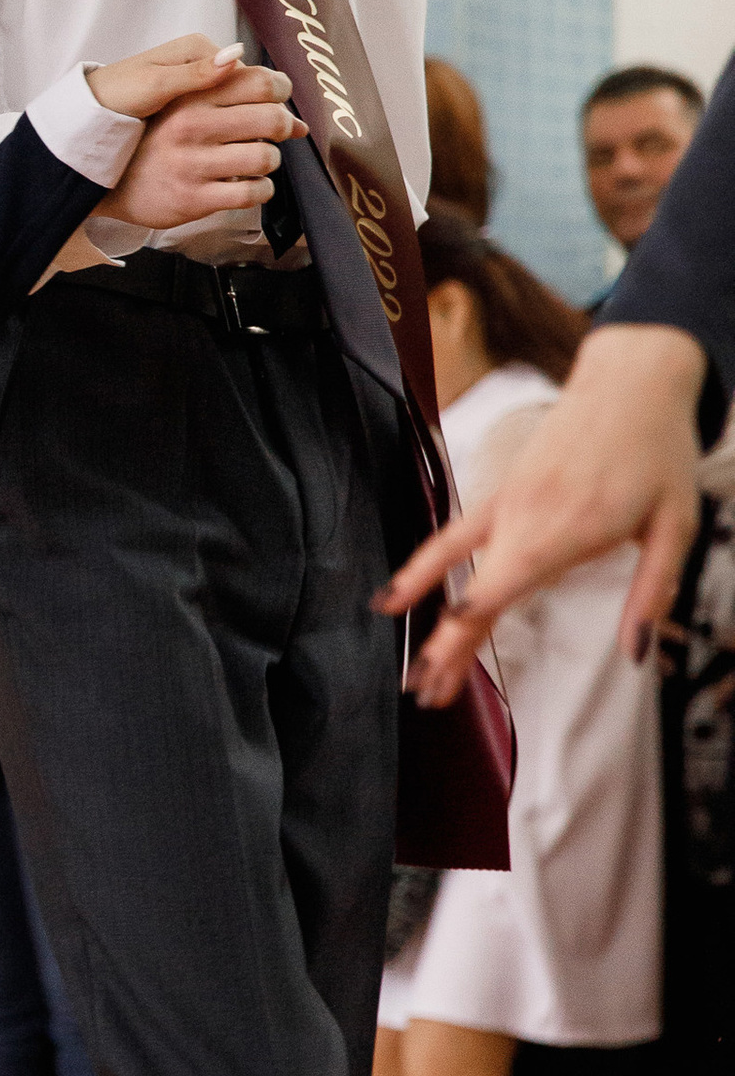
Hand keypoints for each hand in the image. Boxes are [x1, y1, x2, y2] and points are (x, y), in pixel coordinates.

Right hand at [91, 41, 302, 231]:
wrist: (110, 183)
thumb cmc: (156, 143)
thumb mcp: (182, 108)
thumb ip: (234, 103)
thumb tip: (300, 124)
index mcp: (190, 96)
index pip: (258, 81)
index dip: (280, 89)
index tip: (277, 99)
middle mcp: (191, 126)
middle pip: (272, 118)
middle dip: (282, 126)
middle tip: (272, 133)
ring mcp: (192, 164)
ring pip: (266, 157)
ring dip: (270, 160)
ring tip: (255, 160)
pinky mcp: (194, 198)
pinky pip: (252, 193)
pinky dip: (261, 189)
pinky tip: (248, 185)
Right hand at [379, 321, 707, 702]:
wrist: (630, 380)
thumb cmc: (656, 449)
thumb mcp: (676, 525)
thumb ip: (652, 592)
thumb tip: (635, 653)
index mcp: (563, 528)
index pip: (496, 589)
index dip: (463, 631)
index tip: (441, 671)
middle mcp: (523, 517)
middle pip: (470, 592)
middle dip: (443, 647)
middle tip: (422, 695)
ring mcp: (506, 502)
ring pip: (453, 567)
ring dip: (428, 616)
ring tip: (414, 665)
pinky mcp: (501, 492)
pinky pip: (454, 534)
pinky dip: (424, 566)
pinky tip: (400, 594)